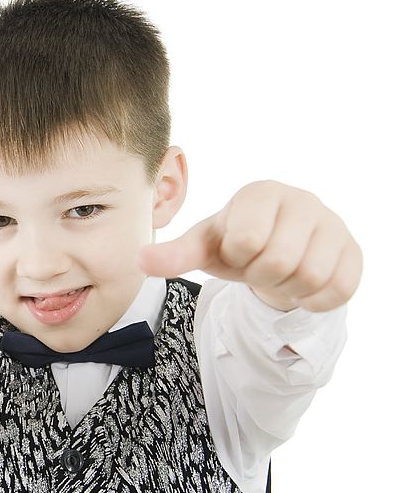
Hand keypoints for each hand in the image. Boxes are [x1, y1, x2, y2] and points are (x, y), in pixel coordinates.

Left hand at [136, 180, 362, 312]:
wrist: (277, 253)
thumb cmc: (234, 246)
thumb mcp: (203, 248)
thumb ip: (174, 254)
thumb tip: (139, 259)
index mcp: (260, 193)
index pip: (247, 239)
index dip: (238, 258)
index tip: (238, 251)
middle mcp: (302, 200)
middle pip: (281, 261)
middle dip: (262, 276)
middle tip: (259, 267)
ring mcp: (333, 225)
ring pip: (311, 276)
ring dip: (287, 288)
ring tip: (279, 274)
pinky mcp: (353, 252)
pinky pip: (338, 290)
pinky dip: (314, 299)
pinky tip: (302, 284)